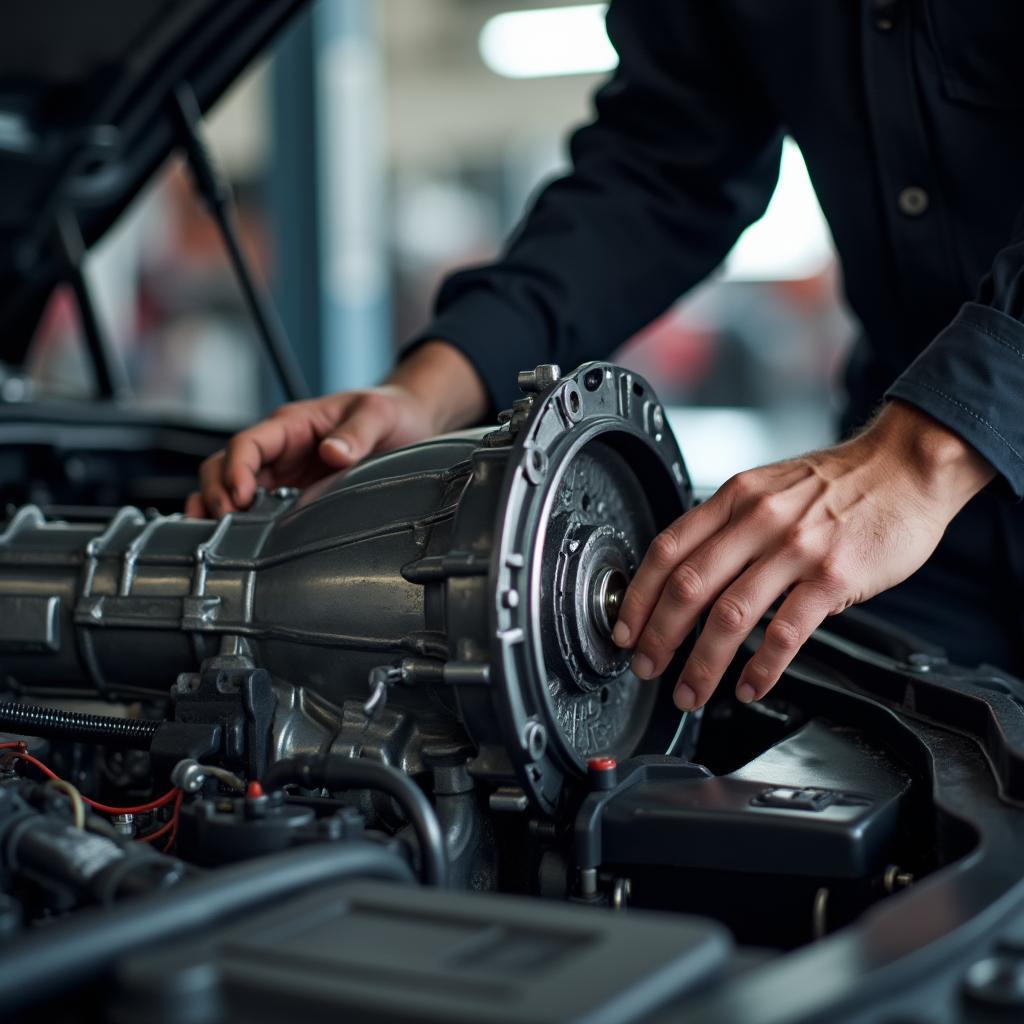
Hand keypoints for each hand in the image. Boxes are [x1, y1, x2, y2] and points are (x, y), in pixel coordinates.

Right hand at [186, 341, 486, 516]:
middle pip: (225, 465)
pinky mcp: (292, 493)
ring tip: (213, 538)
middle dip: (217, 493)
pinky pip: (254, 506)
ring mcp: (283, 472)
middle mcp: (280, 448)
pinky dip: (237, 521)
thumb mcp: (378, 415)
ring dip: (216, 509)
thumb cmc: (389, 411)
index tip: (239, 498)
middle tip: (224, 525)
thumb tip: (334, 453)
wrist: (408, 421)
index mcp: (292, 424)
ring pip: (230, 486)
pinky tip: (232, 543)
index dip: (235, 469)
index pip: (247, 443)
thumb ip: (357, 433)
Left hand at [612, 401, 995, 710]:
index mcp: (734, 499)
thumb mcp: (768, 488)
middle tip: (647, 668)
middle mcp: (757, 520)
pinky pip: (785, 632)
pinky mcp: (833, 576)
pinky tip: (749, 687)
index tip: (624, 630)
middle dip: (658, 637)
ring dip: (702, 664)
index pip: (666, 550)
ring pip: (730, 616)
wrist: (905, 468)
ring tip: (690, 692)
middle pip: (687, 587)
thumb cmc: (837, 484)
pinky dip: (761, 668)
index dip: (637, 596)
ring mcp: (795, 548)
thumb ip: (728, 526)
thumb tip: (687, 578)